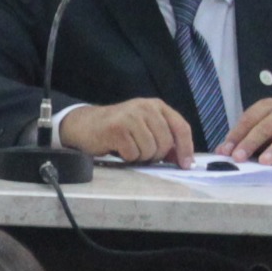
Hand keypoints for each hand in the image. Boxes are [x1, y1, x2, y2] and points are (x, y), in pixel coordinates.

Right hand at [60, 96, 196, 165]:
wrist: (86, 125)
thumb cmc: (119, 129)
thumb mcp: (145, 128)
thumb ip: (164, 139)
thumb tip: (185, 160)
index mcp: (156, 106)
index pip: (181, 127)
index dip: (186, 148)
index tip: (186, 164)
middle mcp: (145, 107)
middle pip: (166, 142)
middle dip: (156, 155)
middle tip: (142, 152)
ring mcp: (130, 117)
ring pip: (150, 150)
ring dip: (140, 157)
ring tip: (129, 149)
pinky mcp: (117, 129)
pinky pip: (133, 154)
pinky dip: (127, 157)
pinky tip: (119, 149)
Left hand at [221, 98, 271, 164]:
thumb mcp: (256, 129)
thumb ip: (240, 139)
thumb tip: (220, 152)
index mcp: (267, 106)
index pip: (249, 119)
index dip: (236, 135)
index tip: (225, 151)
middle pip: (265, 128)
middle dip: (250, 143)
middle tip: (238, 157)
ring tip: (263, 162)